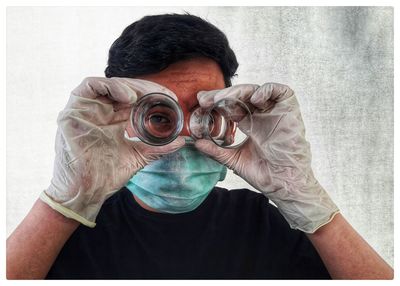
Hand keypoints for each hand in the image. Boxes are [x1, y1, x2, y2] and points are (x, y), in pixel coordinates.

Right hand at [40, 77, 184, 226]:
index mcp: (112, 120)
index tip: (170, 98)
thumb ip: (157, 149)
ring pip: (108, 85)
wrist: (87, 193)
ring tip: (144, 96)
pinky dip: (111, 87)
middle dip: (144, 89)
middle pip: (122, 89)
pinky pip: (88, 86)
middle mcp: (99, 112)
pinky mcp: (72, 112)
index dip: (151, 94)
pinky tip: (129, 98)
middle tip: (162, 95)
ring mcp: (85, 110)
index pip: (133, 99)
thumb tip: (181, 142)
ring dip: (129, 86)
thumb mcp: (138, 158)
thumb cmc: (107, 177)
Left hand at [195, 83, 338, 232]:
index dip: (217, 101)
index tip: (201, 103)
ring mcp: (275, 112)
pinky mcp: (290, 110)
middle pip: (240, 96)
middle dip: (222, 95)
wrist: (284, 184)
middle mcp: (261, 114)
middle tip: (205, 100)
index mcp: (249, 123)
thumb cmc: (264, 174)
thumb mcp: (234, 159)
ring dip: (238, 92)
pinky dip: (267, 91)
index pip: (231, 105)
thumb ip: (216, 151)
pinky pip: (281, 91)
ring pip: (256, 91)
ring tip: (222, 99)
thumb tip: (197, 144)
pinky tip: (254, 99)